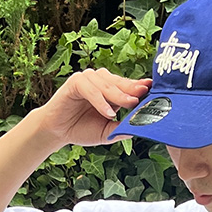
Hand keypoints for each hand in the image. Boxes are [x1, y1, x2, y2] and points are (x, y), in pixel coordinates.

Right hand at [37, 68, 152, 148]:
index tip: (153, 90)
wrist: (58, 131)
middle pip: (120, 83)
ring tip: (130, 105)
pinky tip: (108, 113)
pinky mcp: (75, 82)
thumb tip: (141, 128)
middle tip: (145, 96)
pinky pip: (91, 90)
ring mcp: (88, 79)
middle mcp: (100, 81)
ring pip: (107, 85)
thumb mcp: (106, 131)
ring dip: (119, 95)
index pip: (128, 86)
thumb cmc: (81, 129)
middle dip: (133, 90)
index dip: (140, 87)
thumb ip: (121, 128)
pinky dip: (100, 101)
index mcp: (110, 90)